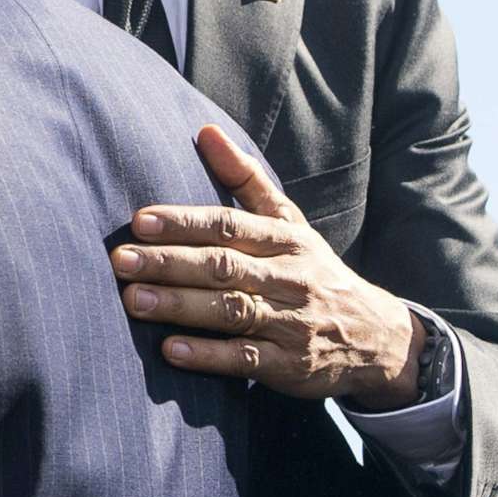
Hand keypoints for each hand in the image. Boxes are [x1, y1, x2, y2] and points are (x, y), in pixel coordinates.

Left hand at [111, 124, 427, 406]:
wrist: (376, 337)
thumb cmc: (314, 272)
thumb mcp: (290, 222)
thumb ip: (245, 179)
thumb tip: (206, 131)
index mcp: (285, 240)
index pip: (230, 226)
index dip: (185, 223)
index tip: (140, 222)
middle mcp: (289, 277)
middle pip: (225, 266)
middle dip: (170, 263)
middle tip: (121, 260)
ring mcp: (291, 323)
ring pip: (231, 310)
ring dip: (180, 305)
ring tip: (134, 300)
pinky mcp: (289, 365)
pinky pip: (245, 359)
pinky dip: (208, 355)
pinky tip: (171, 350)